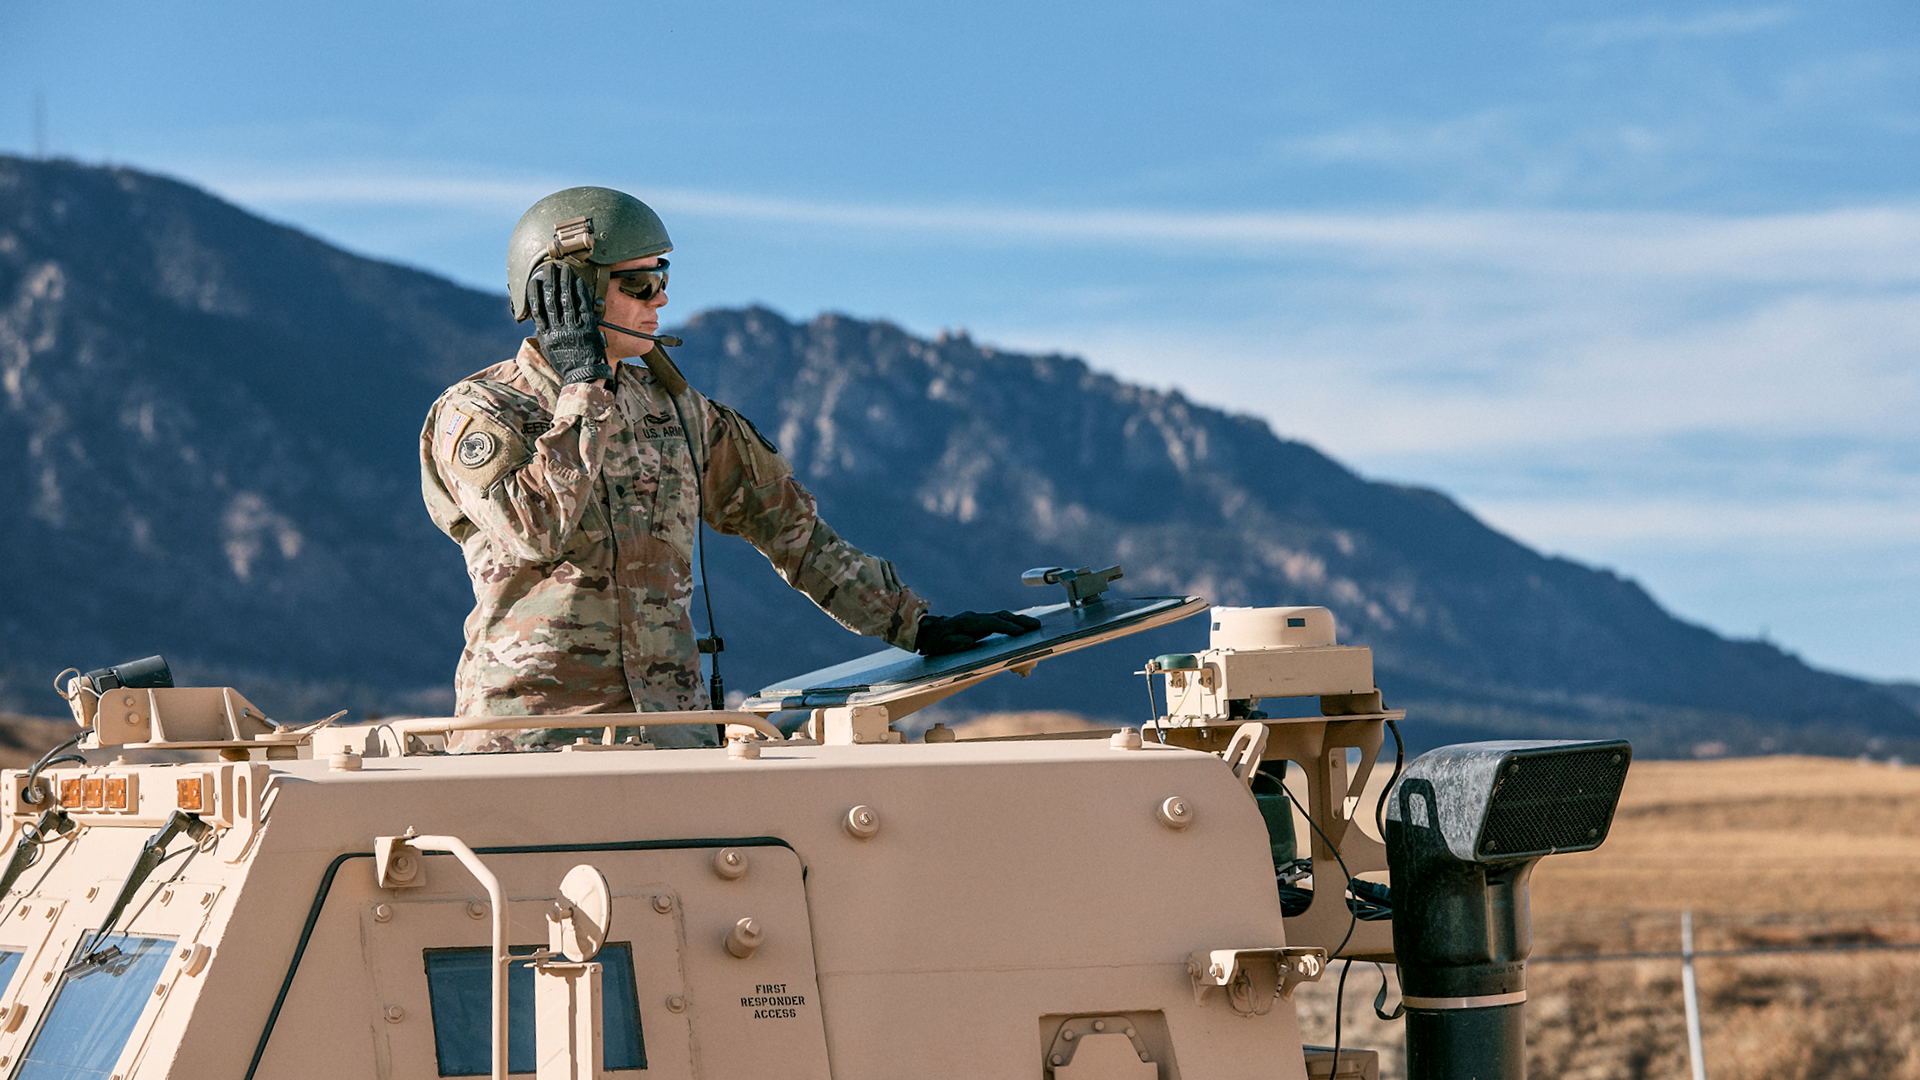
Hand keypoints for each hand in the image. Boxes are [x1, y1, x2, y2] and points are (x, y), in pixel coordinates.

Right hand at [528, 261, 612, 384]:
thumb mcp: (550, 349)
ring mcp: (573, 329)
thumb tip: (540, 319)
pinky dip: (581, 294)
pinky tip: (579, 282)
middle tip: (550, 267)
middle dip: (550, 281)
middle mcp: (558, 330)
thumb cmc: (566, 364)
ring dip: (565, 283)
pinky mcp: (588, 329)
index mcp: (546, 335)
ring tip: (564, 270)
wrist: (583, 377)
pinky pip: (583, 308)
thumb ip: (545, 333)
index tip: (535, 279)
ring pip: (566, 301)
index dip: (536, 292)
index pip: (538, 309)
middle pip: (552, 300)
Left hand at [915, 610, 1043, 656]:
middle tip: (1037, 626)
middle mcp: (975, 617)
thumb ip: (954, 643)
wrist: (927, 631)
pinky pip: (999, 621)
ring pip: (1001, 617)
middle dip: (1020, 621)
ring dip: (1019, 621)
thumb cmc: (934, 641)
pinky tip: (1022, 627)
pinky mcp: (980, 622)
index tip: (1022, 632)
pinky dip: (1012, 623)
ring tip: (1035, 626)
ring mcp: (978, 618)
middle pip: (1001, 616)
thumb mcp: (940, 645)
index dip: (1007, 627)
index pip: (991, 623)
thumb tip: (969, 641)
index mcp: (967, 623)